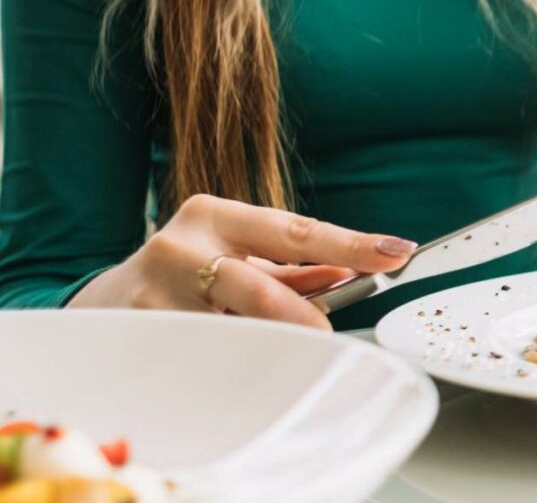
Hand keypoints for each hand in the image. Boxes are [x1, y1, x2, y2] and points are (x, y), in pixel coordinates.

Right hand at [67, 194, 416, 328]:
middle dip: (302, 314)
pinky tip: (233, 358)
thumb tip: (350, 271)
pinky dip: (232, 360)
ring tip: (276, 351)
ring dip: (265, 344)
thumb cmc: (181, 272)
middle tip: (331, 334)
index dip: (350, 243)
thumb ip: (290, 267)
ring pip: (233, 328)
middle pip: (259, 284)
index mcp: (215, 215)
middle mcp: (184, 246)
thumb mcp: (234, 255)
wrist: (100, 301)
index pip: (296, 230)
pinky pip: (205, 355)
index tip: (396, 251)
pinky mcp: (139, 334)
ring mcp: (157, 293)